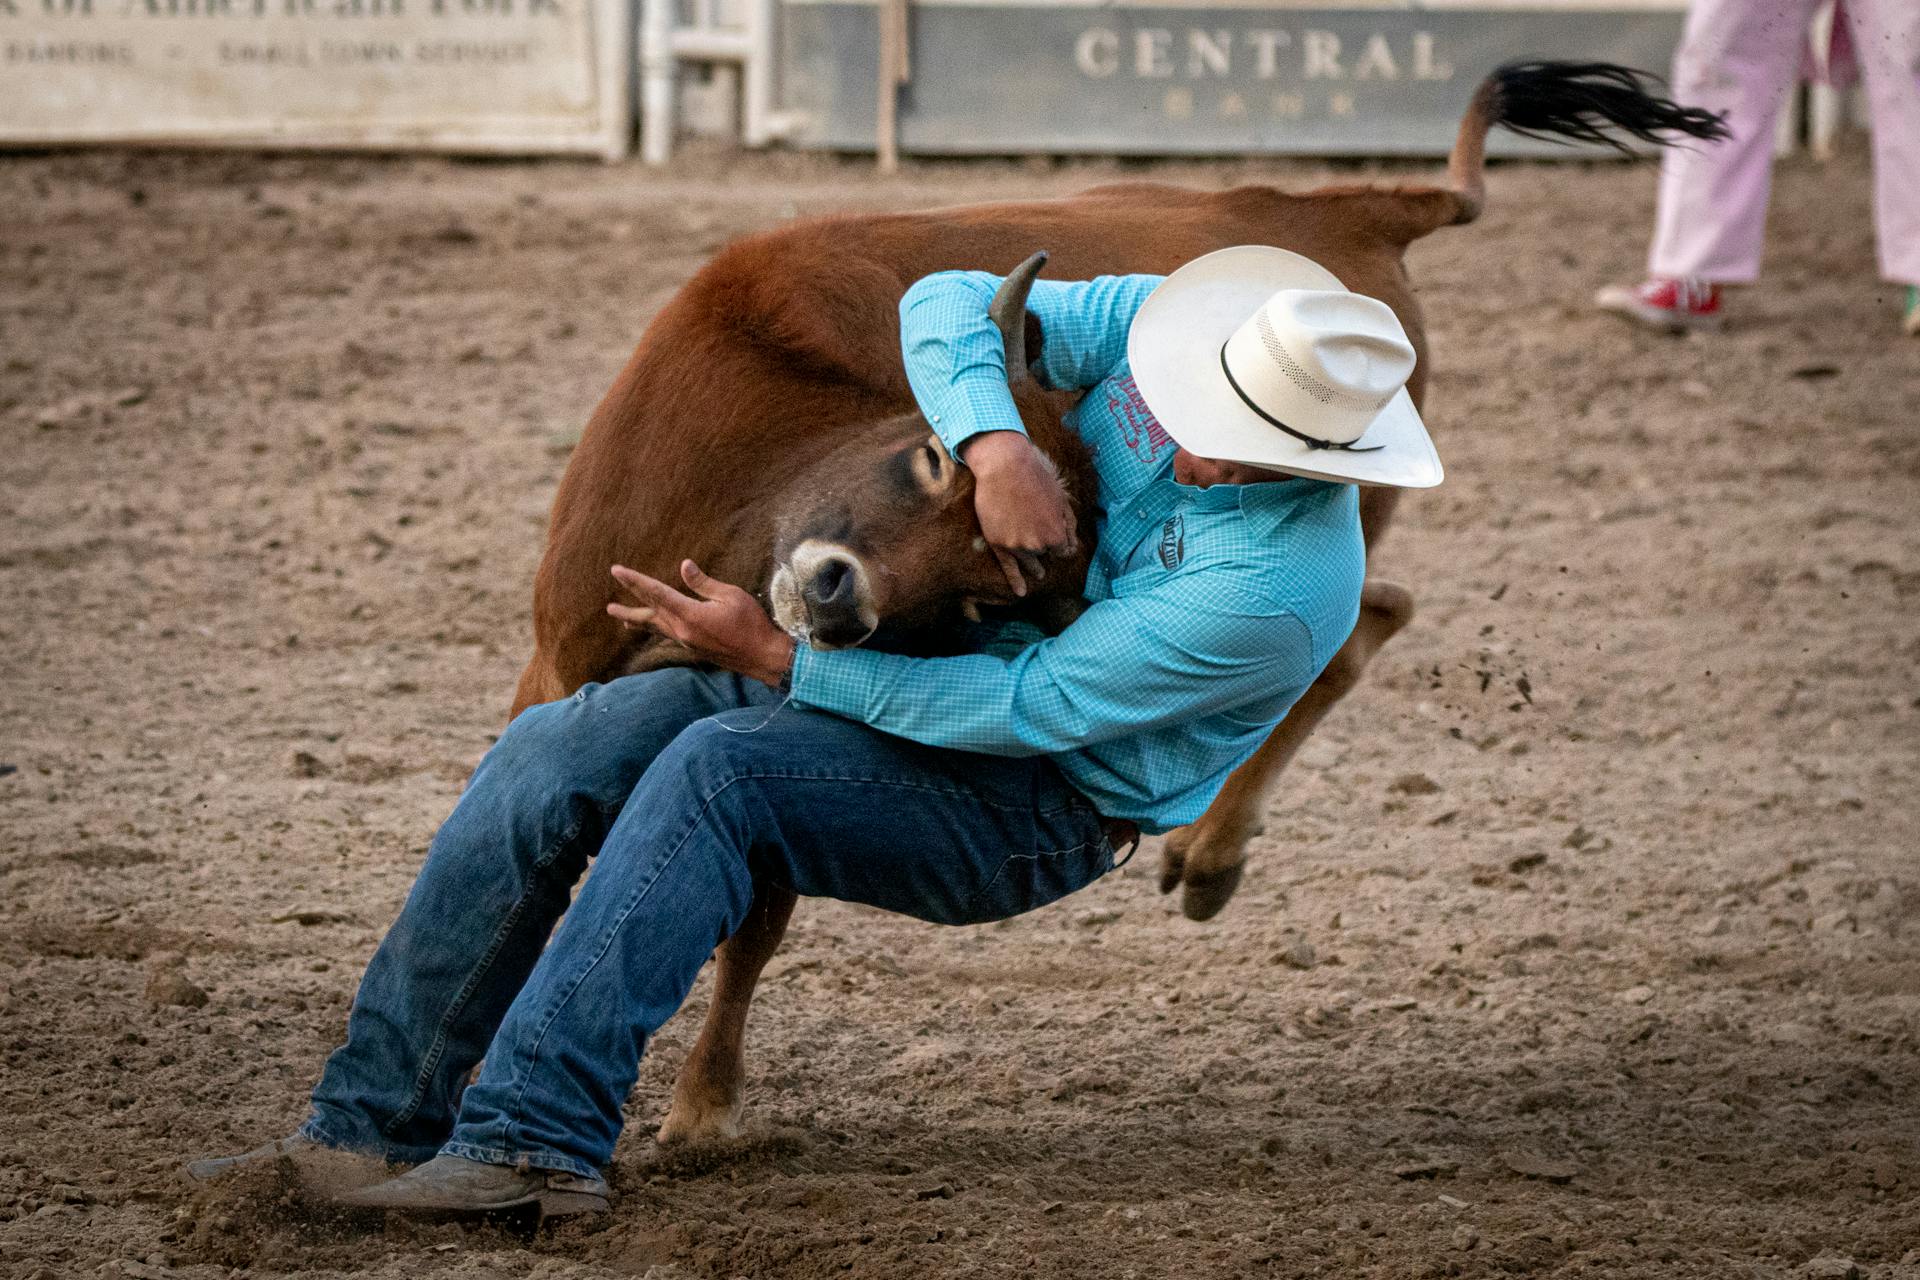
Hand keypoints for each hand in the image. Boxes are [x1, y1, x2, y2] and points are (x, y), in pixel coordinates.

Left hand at [607, 561, 794, 687]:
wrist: (762, 657)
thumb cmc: (752, 623)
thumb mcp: (731, 596)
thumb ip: (704, 583)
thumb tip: (684, 566)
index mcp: (690, 615)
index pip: (656, 593)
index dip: (635, 580)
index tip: (617, 571)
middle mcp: (682, 631)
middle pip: (649, 615)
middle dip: (629, 606)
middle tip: (608, 606)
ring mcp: (687, 642)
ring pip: (656, 628)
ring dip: (637, 621)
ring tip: (620, 619)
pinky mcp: (694, 648)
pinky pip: (668, 634)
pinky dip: (656, 628)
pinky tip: (655, 626)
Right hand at [960, 431, 1075, 596]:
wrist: (1004, 465)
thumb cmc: (1036, 477)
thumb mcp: (1061, 498)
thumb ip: (1069, 525)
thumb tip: (1073, 547)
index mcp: (1056, 534)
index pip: (1063, 550)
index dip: (1060, 543)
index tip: (1056, 539)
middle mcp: (1038, 544)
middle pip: (1044, 555)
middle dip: (1044, 548)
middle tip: (1039, 537)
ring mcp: (1017, 546)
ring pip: (1029, 562)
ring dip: (1034, 566)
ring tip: (1038, 573)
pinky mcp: (998, 544)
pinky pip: (1008, 568)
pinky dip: (1015, 581)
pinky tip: (1020, 592)